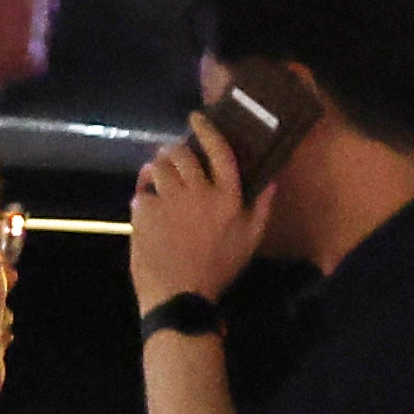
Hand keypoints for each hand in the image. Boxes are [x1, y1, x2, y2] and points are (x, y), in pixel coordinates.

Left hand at [126, 126, 274, 310]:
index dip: (207, 130)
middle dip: (174, 151)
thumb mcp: (250, 241)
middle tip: (172, 157)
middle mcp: (198, 192)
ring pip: (158, 167)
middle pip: (182, 154)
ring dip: (157, 166)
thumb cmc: (219, 270)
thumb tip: (272, 180)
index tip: (196, 118)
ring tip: (157, 175)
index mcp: (227, 197)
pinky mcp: (144, 211)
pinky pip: (141, 191)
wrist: (180, 296)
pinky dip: (142, 193)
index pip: (219, 151)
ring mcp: (169, 200)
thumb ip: (262, 208)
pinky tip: (146, 202)